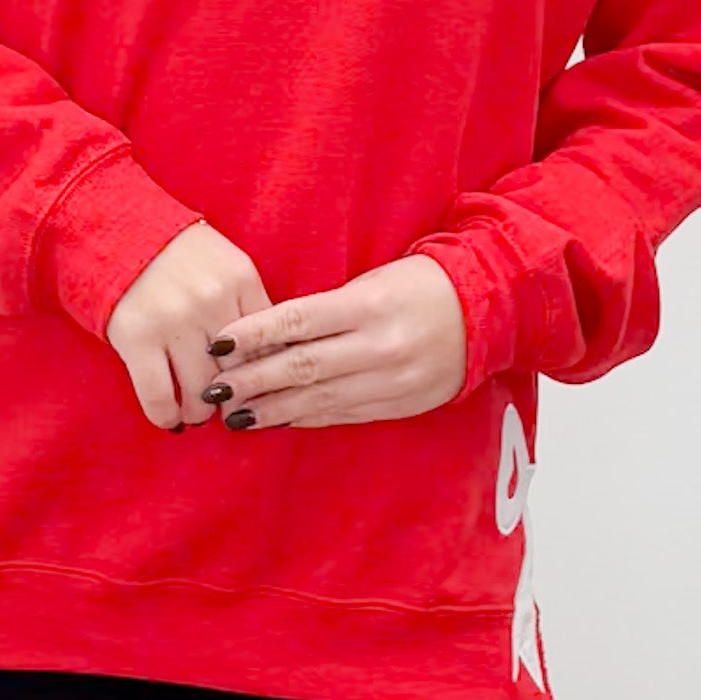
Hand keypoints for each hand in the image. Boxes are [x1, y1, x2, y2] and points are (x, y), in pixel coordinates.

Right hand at [105, 220, 274, 431]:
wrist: (114, 226)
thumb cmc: (175, 252)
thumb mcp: (223, 262)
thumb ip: (245, 302)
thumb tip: (269, 359)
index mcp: (240, 278)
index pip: (269, 343)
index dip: (264, 373)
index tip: (258, 388)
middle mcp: (212, 300)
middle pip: (240, 372)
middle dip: (235, 397)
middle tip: (227, 406)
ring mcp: (174, 320)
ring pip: (203, 392)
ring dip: (201, 410)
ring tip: (196, 411)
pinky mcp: (137, 338)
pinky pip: (160, 396)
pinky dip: (166, 416)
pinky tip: (170, 419)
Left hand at [202, 254, 467, 429]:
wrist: (486, 310)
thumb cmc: (421, 284)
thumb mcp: (374, 280)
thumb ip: (327, 307)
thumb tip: (269, 332)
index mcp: (370, 304)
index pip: (298, 320)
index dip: (255, 335)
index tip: (219, 345)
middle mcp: (380, 346)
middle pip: (303, 366)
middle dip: (253, 380)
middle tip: (214, 389)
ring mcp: (392, 380)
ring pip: (320, 398)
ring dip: (272, 408)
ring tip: (235, 414)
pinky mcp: (402, 404)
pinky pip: (344, 414)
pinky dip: (307, 417)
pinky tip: (279, 419)